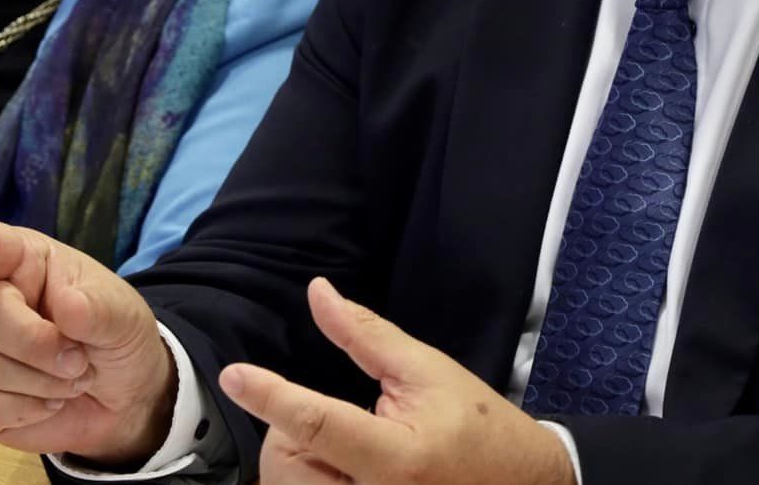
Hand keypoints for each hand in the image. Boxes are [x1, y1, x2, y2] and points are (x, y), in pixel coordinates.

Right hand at [0, 219, 175, 463]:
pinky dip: (24, 410)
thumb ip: (99, 309)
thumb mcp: (124, 316)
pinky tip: (50, 402)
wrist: (123, 395)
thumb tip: (67, 306)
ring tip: (74, 377)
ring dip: (39, 382)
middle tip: (80, 360)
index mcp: (21, 261)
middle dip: (36, 345)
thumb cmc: (116, 336)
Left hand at [220, 278, 573, 484]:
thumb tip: (318, 294)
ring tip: (345, 451)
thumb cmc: (476, 426)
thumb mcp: (425, 371)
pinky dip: (310, 476)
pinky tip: (341, 470)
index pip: (317, 423)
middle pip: (289, 464)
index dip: (270, 396)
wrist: (524, 484)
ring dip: (299, 461)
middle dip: (292, 434)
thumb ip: (365, 336)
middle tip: (338, 420)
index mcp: (396, 457)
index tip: (234, 375)